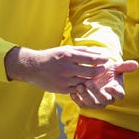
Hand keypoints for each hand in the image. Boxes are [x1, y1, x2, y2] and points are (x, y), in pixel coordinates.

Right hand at [6, 45, 121, 93]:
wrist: (33, 68)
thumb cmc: (53, 56)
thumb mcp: (66, 49)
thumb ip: (83, 51)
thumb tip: (100, 51)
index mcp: (68, 56)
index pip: (91, 59)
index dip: (102, 59)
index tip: (106, 59)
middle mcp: (67, 68)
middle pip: (91, 72)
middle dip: (100, 71)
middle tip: (103, 69)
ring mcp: (64, 80)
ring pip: (86, 82)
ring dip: (93, 79)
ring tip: (96, 75)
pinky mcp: (62, 89)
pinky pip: (78, 89)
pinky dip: (83, 86)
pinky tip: (86, 82)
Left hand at [68, 60, 138, 108]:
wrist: (95, 73)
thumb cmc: (107, 70)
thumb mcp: (115, 66)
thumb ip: (125, 66)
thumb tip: (136, 64)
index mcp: (117, 90)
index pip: (120, 95)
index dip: (115, 92)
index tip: (109, 86)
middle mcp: (108, 99)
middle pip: (104, 100)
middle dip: (96, 92)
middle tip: (88, 82)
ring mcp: (97, 102)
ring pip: (92, 104)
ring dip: (85, 96)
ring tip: (79, 86)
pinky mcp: (86, 103)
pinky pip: (82, 105)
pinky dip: (77, 99)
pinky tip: (73, 92)